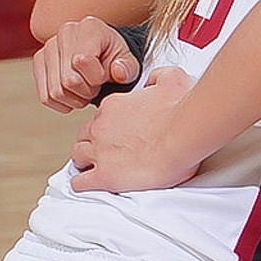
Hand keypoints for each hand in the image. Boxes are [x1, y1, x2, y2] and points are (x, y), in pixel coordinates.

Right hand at [36, 14, 139, 110]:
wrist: (103, 52)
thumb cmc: (115, 56)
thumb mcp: (129, 61)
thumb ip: (127, 68)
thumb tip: (118, 72)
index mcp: (89, 28)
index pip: (81, 62)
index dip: (96, 78)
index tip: (104, 76)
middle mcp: (64, 34)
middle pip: (67, 80)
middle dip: (86, 91)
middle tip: (96, 86)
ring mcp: (47, 48)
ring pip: (55, 92)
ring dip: (74, 99)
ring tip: (86, 89)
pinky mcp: (38, 63)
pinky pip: (45, 97)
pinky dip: (61, 103)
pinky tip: (74, 95)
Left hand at [66, 66, 201, 192]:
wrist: (182, 134)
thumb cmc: (180, 110)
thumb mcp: (172, 79)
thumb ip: (160, 76)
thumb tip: (156, 78)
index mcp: (114, 107)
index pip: (101, 116)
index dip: (109, 125)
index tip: (119, 131)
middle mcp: (102, 127)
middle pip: (84, 135)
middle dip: (91, 141)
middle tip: (104, 150)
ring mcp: (101, 152)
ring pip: (78, 155)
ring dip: (84, 161)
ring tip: (93, 168)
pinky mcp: (105, 175)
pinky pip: (81, 181)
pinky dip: (83, 183)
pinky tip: (89, 184)